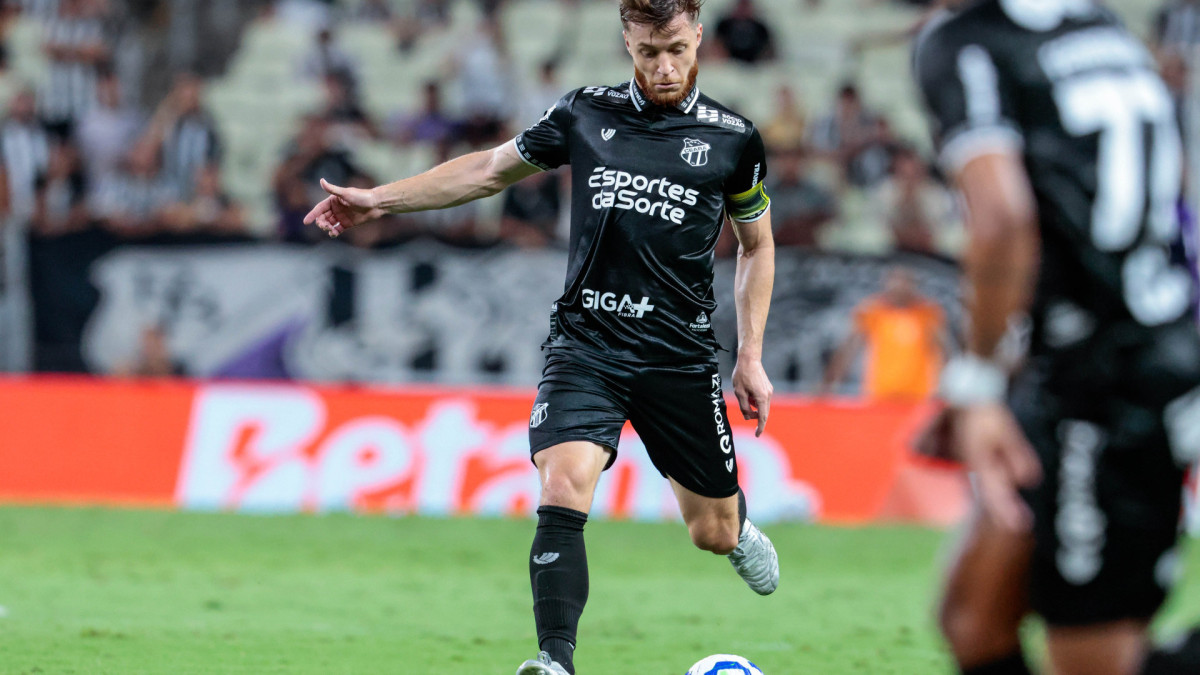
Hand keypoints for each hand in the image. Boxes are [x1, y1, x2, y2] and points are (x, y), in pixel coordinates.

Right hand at [303, 178, 384, 237]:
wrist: (376, 204)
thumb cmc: (362, 196)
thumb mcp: (346, 193)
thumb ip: (333, 189)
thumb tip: (321, 181)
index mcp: (333, 200)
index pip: (319, 208)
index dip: (312, 215)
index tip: (305, 222)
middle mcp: (336, 208)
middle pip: (323, 217)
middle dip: (321, 223)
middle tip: (325, 226)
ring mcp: (341, 216)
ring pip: (329, 224)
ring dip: (327, 228)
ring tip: (331, 230)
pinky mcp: (347, 224)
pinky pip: (337, 229)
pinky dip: (333, 232)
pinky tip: (333, 234)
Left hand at [732, 356, 772, 436]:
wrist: (750, 359)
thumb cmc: (742, 375)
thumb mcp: (739, 393)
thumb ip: (744, 407)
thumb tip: (748, 417)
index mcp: (762, 398)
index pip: (762, 417)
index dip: (760, 427)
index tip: (757, 435)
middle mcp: (768, 395)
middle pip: (763, 412)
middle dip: (755, 416)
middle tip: (745, 413)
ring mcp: (769, 391)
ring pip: (762, 406)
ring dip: (754, 407)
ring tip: (744, 396)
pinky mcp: (767, 387)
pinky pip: (762, 399)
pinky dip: (756, 402)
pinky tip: (748, 394)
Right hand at [955, 403, 1041, 531]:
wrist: (963, 395)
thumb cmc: (982, 412)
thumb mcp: (1005, 431)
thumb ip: (1017, 454)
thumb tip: (1028, 481)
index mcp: (980, 462)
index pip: (996, 491)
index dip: (1007, 510)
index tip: (1018, 526)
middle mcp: (975, 465)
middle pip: (991, 494)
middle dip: (1004, 511)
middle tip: (1018, 526)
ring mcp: (974, 460)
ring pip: (988, 486)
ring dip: (1000, 502)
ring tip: (1012, 517)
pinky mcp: (976, 455)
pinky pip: (987, 476)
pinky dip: (995, 489)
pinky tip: (1001, 493)